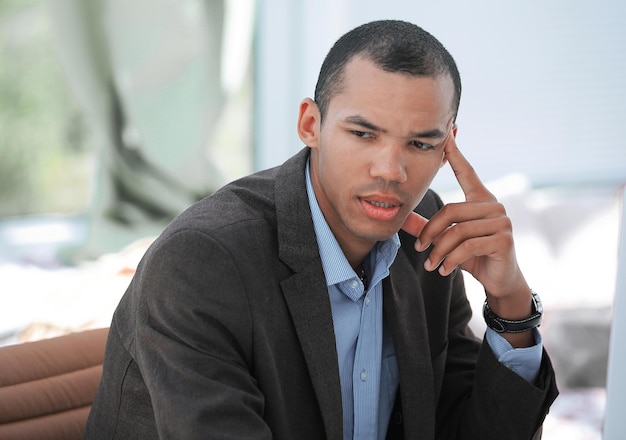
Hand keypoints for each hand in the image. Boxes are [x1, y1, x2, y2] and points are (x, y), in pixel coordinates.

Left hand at [402, 133, 533, 343]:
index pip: (467, 172)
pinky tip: (443, 270)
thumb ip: (426, 227)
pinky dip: (451, 260)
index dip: (456, 154)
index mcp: (480, 199)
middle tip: (419, 250)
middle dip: (430, 233)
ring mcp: (502, 221)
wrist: (500, 279)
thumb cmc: (473, 255)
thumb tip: (400, 217)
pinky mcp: (504, 239)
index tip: (448, 134)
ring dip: (439, 251)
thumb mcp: (447, 239)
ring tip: (430, 264)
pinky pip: (467, 247)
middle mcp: (493, 205)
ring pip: (457, 231)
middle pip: (450, 211)